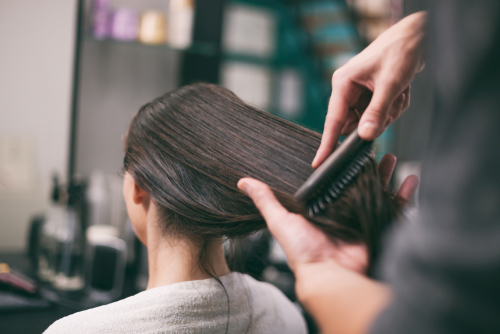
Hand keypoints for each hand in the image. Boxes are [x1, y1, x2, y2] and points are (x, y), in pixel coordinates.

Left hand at [237, 154, 418, 274]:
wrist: (329, 274)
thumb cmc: (303, 250)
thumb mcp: (280, 220)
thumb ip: (265, 201)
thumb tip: (242, 182)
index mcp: (323, 208)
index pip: (334, 181)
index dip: (341, 165)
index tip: (346, 148)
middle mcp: (344, 212)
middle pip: (359, 183)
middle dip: (367, 166)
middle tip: (372, 147)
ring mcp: (362, 219)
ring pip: (378, 191)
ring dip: (386, 174)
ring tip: (391, 157)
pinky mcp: (378, 227)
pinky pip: (395, 208)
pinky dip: (404, 193)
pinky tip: (411, 178)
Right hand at [312, 12, 426, 167]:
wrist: (417, 36)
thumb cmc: (400, 50)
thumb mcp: (390, 83)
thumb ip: (377, 111)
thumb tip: (366, 136)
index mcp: (343, 83)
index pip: (333, 120)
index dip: (327, 143)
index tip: (319, 162)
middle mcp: (347, 90)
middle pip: (355, 124)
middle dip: (377, 120)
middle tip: (392, 106)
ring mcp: (359, 93)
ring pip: (370, 121)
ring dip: (389, 112)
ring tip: (399, 93)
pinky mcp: (370, 95)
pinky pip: (380, 114)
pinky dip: (394, 107)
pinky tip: (401, 91)